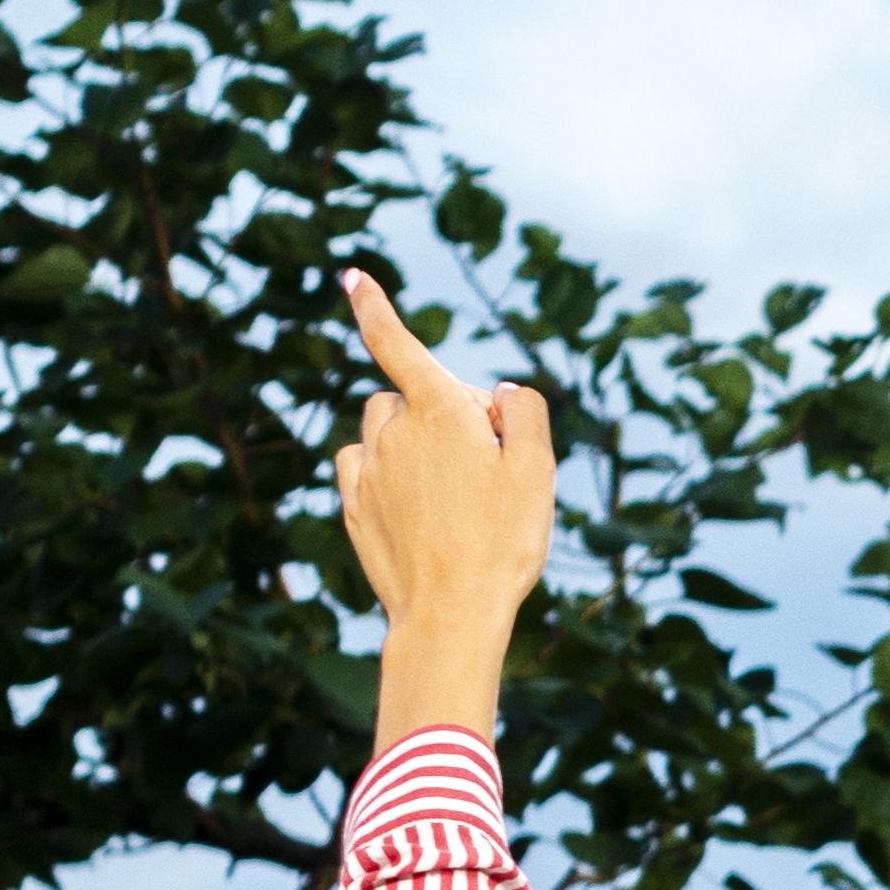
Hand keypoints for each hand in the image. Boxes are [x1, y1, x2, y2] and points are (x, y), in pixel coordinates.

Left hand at [335, 271, 554, 721]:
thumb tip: (498, 391)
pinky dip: (383, 470)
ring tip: (449, 489)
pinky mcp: (353, 506)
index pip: (397, 345)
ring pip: (380, 429)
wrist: (450, 613)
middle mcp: (393, 432)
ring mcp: (367, 470)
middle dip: (438, 412)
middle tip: (483, 464)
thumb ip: (524, 413)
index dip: (374, 308)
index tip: (351, 276)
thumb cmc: (503, 541)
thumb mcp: (539, 470)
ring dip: (408, 440)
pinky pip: (361, 466)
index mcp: (438, 412)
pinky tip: (413, 504)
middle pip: (407, 396)